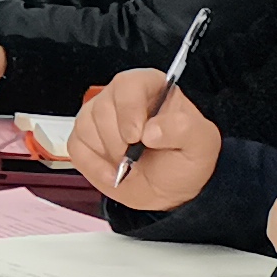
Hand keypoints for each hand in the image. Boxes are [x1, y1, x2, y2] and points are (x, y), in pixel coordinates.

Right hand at [70, 69, 221, 212]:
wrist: (169, 192)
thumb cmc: (184, 162)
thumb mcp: (201, 144)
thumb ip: (184, 130)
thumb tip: (152, 131)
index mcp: (151, 89)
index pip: (129, 84)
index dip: (128, 108)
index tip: (136, 136)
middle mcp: (122, 99)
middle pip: (103, 107)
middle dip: (119, 141)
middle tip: (136, 157)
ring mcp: (99, 118)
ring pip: (86, 126)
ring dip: (108, 153)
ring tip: (129, 164)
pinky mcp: (85, 140)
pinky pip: (76, 147)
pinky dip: (94, 166)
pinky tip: (114, 172)